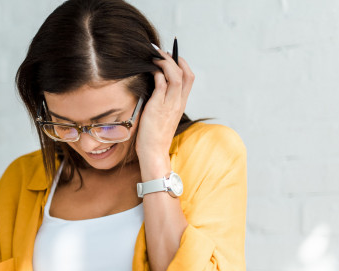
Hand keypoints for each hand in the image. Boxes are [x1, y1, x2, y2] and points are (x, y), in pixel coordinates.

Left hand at [135, 47, 194, 178]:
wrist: (153, 152)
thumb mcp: (160, 116)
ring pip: (175, 75)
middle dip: (174, 58)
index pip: (189, 78)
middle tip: (161, 51)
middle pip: (186, 73)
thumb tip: (153, 87)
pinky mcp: (158, 106)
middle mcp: (178, 102)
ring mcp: (170, 104)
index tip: (171, 56)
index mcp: (181, 104)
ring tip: (154, 55)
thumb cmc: (153, 137)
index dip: (182, 64)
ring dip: (165, 62)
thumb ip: (161, 102)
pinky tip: (150, 68)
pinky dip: (157, 72)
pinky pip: (162, 83)